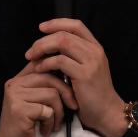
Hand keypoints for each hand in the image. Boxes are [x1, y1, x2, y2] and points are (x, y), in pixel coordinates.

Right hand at [0, 61, 77, 136]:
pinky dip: (51, 123)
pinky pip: (47, 111)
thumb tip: (68, 71)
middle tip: (72, 107)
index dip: (59, 71)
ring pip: (52, 95)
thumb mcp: (34, 100)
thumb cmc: (26, 124)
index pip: (42, 64)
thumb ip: (43, 85)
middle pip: (50, 78)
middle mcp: (15, 84)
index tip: (71, 85)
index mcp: (18, 78)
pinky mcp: (20, 110)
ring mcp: (15, 96)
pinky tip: (45, 130)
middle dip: (66, 93)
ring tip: (55, 124)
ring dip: (59, 112)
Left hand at [25, 19, 127, 136]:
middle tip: (31, 51)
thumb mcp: (87, 69)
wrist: (107, 113)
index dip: (57, 23)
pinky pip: (60, 61)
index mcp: (95, 47)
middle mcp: (94, 50)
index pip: (76, 25)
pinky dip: (46, 63)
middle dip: (43, 40)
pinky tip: (40, 70)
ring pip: (61, 43)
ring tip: (32, 59)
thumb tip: (50, 45)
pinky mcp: (84, 74)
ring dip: (42, 49)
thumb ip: (75, 55)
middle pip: (64, 33)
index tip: (41, 27)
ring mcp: (91, 61)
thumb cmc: (93, 93)